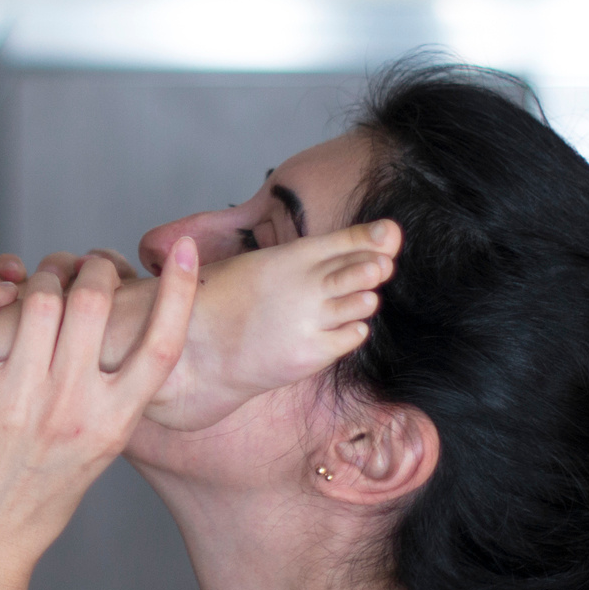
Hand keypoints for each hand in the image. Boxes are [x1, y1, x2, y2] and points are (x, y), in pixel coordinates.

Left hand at [0, 244, 198, 567]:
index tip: (183, 250)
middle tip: (86, 267)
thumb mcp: (101, 451)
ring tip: (42, 280)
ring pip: (38, 299)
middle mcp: (69, 410)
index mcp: (112, 424)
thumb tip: (126, 328)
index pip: (161, 345)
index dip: (179, 290)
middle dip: (93, 268)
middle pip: (96, 303)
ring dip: (43, 275)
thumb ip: (116, 396)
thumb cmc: (42, 493)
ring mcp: (16, 401)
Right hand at [146, 221, 397, 432]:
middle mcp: (303, 287)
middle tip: (375, 268)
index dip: (371, 237)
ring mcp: (309, 322)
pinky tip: (335, 325)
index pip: (345, 241)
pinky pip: (354, 335)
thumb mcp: (258, 263)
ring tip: (347, 300)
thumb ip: (305, 254)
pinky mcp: (312, 355)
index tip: (389, 234)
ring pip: (364, 302)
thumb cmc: (224, 302)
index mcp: (287, 258)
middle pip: (364, 270)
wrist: (199, 351)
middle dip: (375, 267)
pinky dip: (353, 328)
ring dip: (362, 299)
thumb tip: (344, 243)